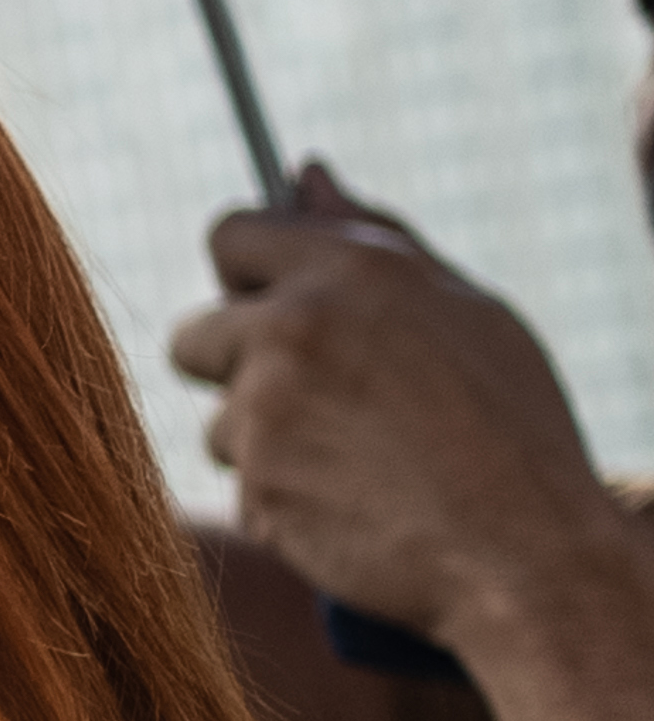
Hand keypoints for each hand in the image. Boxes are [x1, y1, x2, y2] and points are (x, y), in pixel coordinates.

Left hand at [169, 165, 621, 648]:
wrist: (526, 550)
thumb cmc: (509, 425)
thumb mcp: (464, 310)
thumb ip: (373, 237)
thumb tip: (304, 171)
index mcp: (350, 271)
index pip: (230, 232)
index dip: (243, 270)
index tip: (262, 298)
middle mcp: (292, 329)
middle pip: (193, 332)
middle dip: (234, 363)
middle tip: (313, 395)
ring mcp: (263, 410)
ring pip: (219, 417)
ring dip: (265, 438)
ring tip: (361, 458)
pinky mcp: (253, 485)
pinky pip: (242, 483)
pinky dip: (283, 495)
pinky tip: (354, 503)